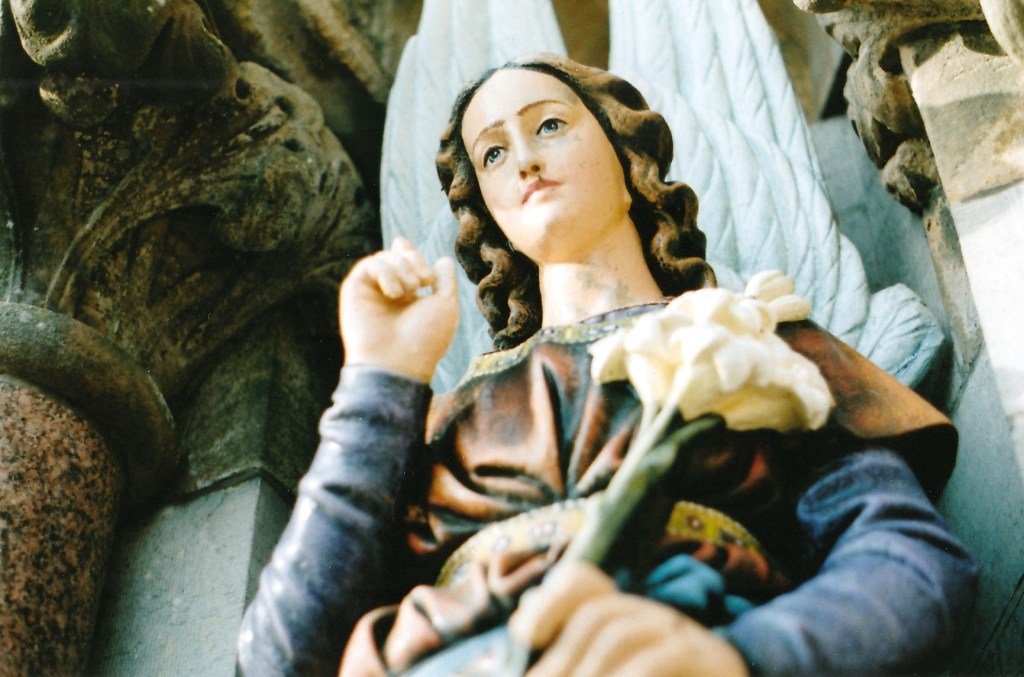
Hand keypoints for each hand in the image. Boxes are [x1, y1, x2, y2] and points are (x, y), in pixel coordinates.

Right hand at [340, 238, 459, 383]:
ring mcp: (370, 292)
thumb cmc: (425, 339)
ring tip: (412, 289)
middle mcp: (387, 293)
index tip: (426, 274)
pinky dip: (387, 271)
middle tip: (425, 281)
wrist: (397, 362)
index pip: (405, 262)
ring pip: (384, 256)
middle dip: (414, 259)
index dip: (410, 253)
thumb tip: (443, 260)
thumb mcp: (445, 306)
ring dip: (403, 267)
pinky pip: (369, 264)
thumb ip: (445, 279)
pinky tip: (395, 294)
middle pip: (396, 254)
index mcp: (409, 297)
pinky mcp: (354, 290)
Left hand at [509, 562, 748, 676]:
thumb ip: (569, 658)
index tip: (525, 637)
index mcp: (624, 617)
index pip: (584, 582)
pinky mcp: (711, 659)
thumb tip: (504, 643)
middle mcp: (653, 615)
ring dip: (589, 670)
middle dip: (562, 657)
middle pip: (598, 612)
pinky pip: (660, 658)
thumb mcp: (608, 669)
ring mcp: (683, 635)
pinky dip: (630, 676)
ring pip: (622, 633)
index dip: (550, 601)